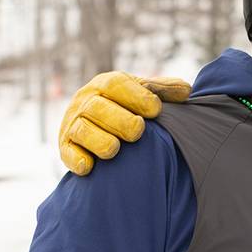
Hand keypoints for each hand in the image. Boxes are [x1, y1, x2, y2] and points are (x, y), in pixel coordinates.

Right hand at [57, 71, 190, 175]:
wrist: (95, 127)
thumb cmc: (127, 108)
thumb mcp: (143, 95)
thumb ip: (163, 91)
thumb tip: (186, 92)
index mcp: (106, 85)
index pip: (116, 84)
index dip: (136, 95)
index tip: (156, 110)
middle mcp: (86, 102)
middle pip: (97, 107)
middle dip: (118, 119)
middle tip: (138, 130)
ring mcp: (73, 125)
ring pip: (82, 130)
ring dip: (98, 140)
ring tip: (115, 149)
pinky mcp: (66, 148)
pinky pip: (68, 153)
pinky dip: (77, 160)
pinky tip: (90, 166)